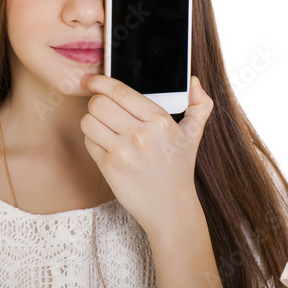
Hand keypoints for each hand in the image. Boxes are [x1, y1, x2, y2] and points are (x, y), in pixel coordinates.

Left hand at [79, 74, 213, 234]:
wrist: (170, 208)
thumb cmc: (179, 169)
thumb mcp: (194, 135)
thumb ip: (200, 105)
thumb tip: (195, 81)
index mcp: (159, 120)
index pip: (119, 91)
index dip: (99, 81)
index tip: (90, 79)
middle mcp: (140, 134)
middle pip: (98, 103)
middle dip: (95, 102)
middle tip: (101, 107)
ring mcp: (122, 151)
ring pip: (88, 121)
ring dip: (91, 120)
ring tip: (103, 125)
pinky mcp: (109, 168)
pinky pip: (88, 142)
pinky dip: (93, 139)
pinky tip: (105, 144)